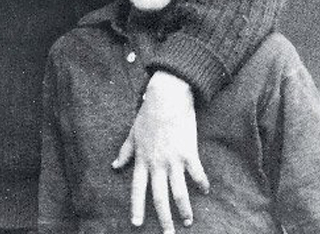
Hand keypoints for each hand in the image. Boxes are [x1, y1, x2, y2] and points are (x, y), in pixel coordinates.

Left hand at [112, 71, 208, 232]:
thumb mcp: (132, 134)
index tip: (135, 224)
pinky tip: (205, 191)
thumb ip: (124, 152)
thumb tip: (114, 167)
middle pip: (159, 197)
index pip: (137, 189)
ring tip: (187, 222)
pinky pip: (196, 174)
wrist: (166, 97)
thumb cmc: (148, 115)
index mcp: (142, 159)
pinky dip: (201, 184)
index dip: (136, 207)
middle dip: (163, 218)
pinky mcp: (189, 153)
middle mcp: (157, 163)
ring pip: (179, 192)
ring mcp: (173, 159)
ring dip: (184, 209)